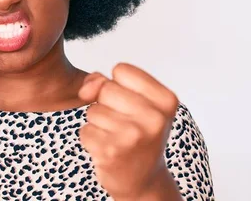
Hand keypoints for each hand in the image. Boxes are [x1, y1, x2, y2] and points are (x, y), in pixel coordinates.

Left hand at [77, 63, 179, 199]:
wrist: (143, 179)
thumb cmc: (138, 133)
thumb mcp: (135, 101)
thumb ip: (104, 81)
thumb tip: (84, 90)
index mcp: (166, 100)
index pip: (121, 70)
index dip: (118, 85)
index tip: (131, 104)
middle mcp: (154, 118)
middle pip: (105, 89)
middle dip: (106, 104)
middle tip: (124, 123)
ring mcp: (133, 137)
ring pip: (93, 110)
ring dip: (98, 123)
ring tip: (116, 137)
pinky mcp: (111, 152)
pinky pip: (85, 130)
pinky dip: (91, 139)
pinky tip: (108, 149)